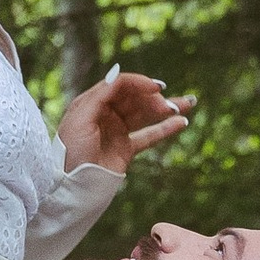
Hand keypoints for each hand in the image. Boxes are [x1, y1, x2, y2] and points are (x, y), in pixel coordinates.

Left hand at [59, 68, 192, 174]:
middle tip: (171, 105)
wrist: (73, 187)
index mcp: (91, 103)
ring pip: (145, 114)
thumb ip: (100, 95)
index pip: (119, 85)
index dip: (139, 83)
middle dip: (154, 98)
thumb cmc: (71, 152)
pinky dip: (165, 129)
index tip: (156, 88)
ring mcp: (117, 130)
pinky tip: (182, 122)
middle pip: (135, 98)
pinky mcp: (126, 148)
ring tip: (188, 103)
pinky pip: (149, 135)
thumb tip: (118, 71)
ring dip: (166, 108)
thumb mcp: (81, 119)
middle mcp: (105, 114)